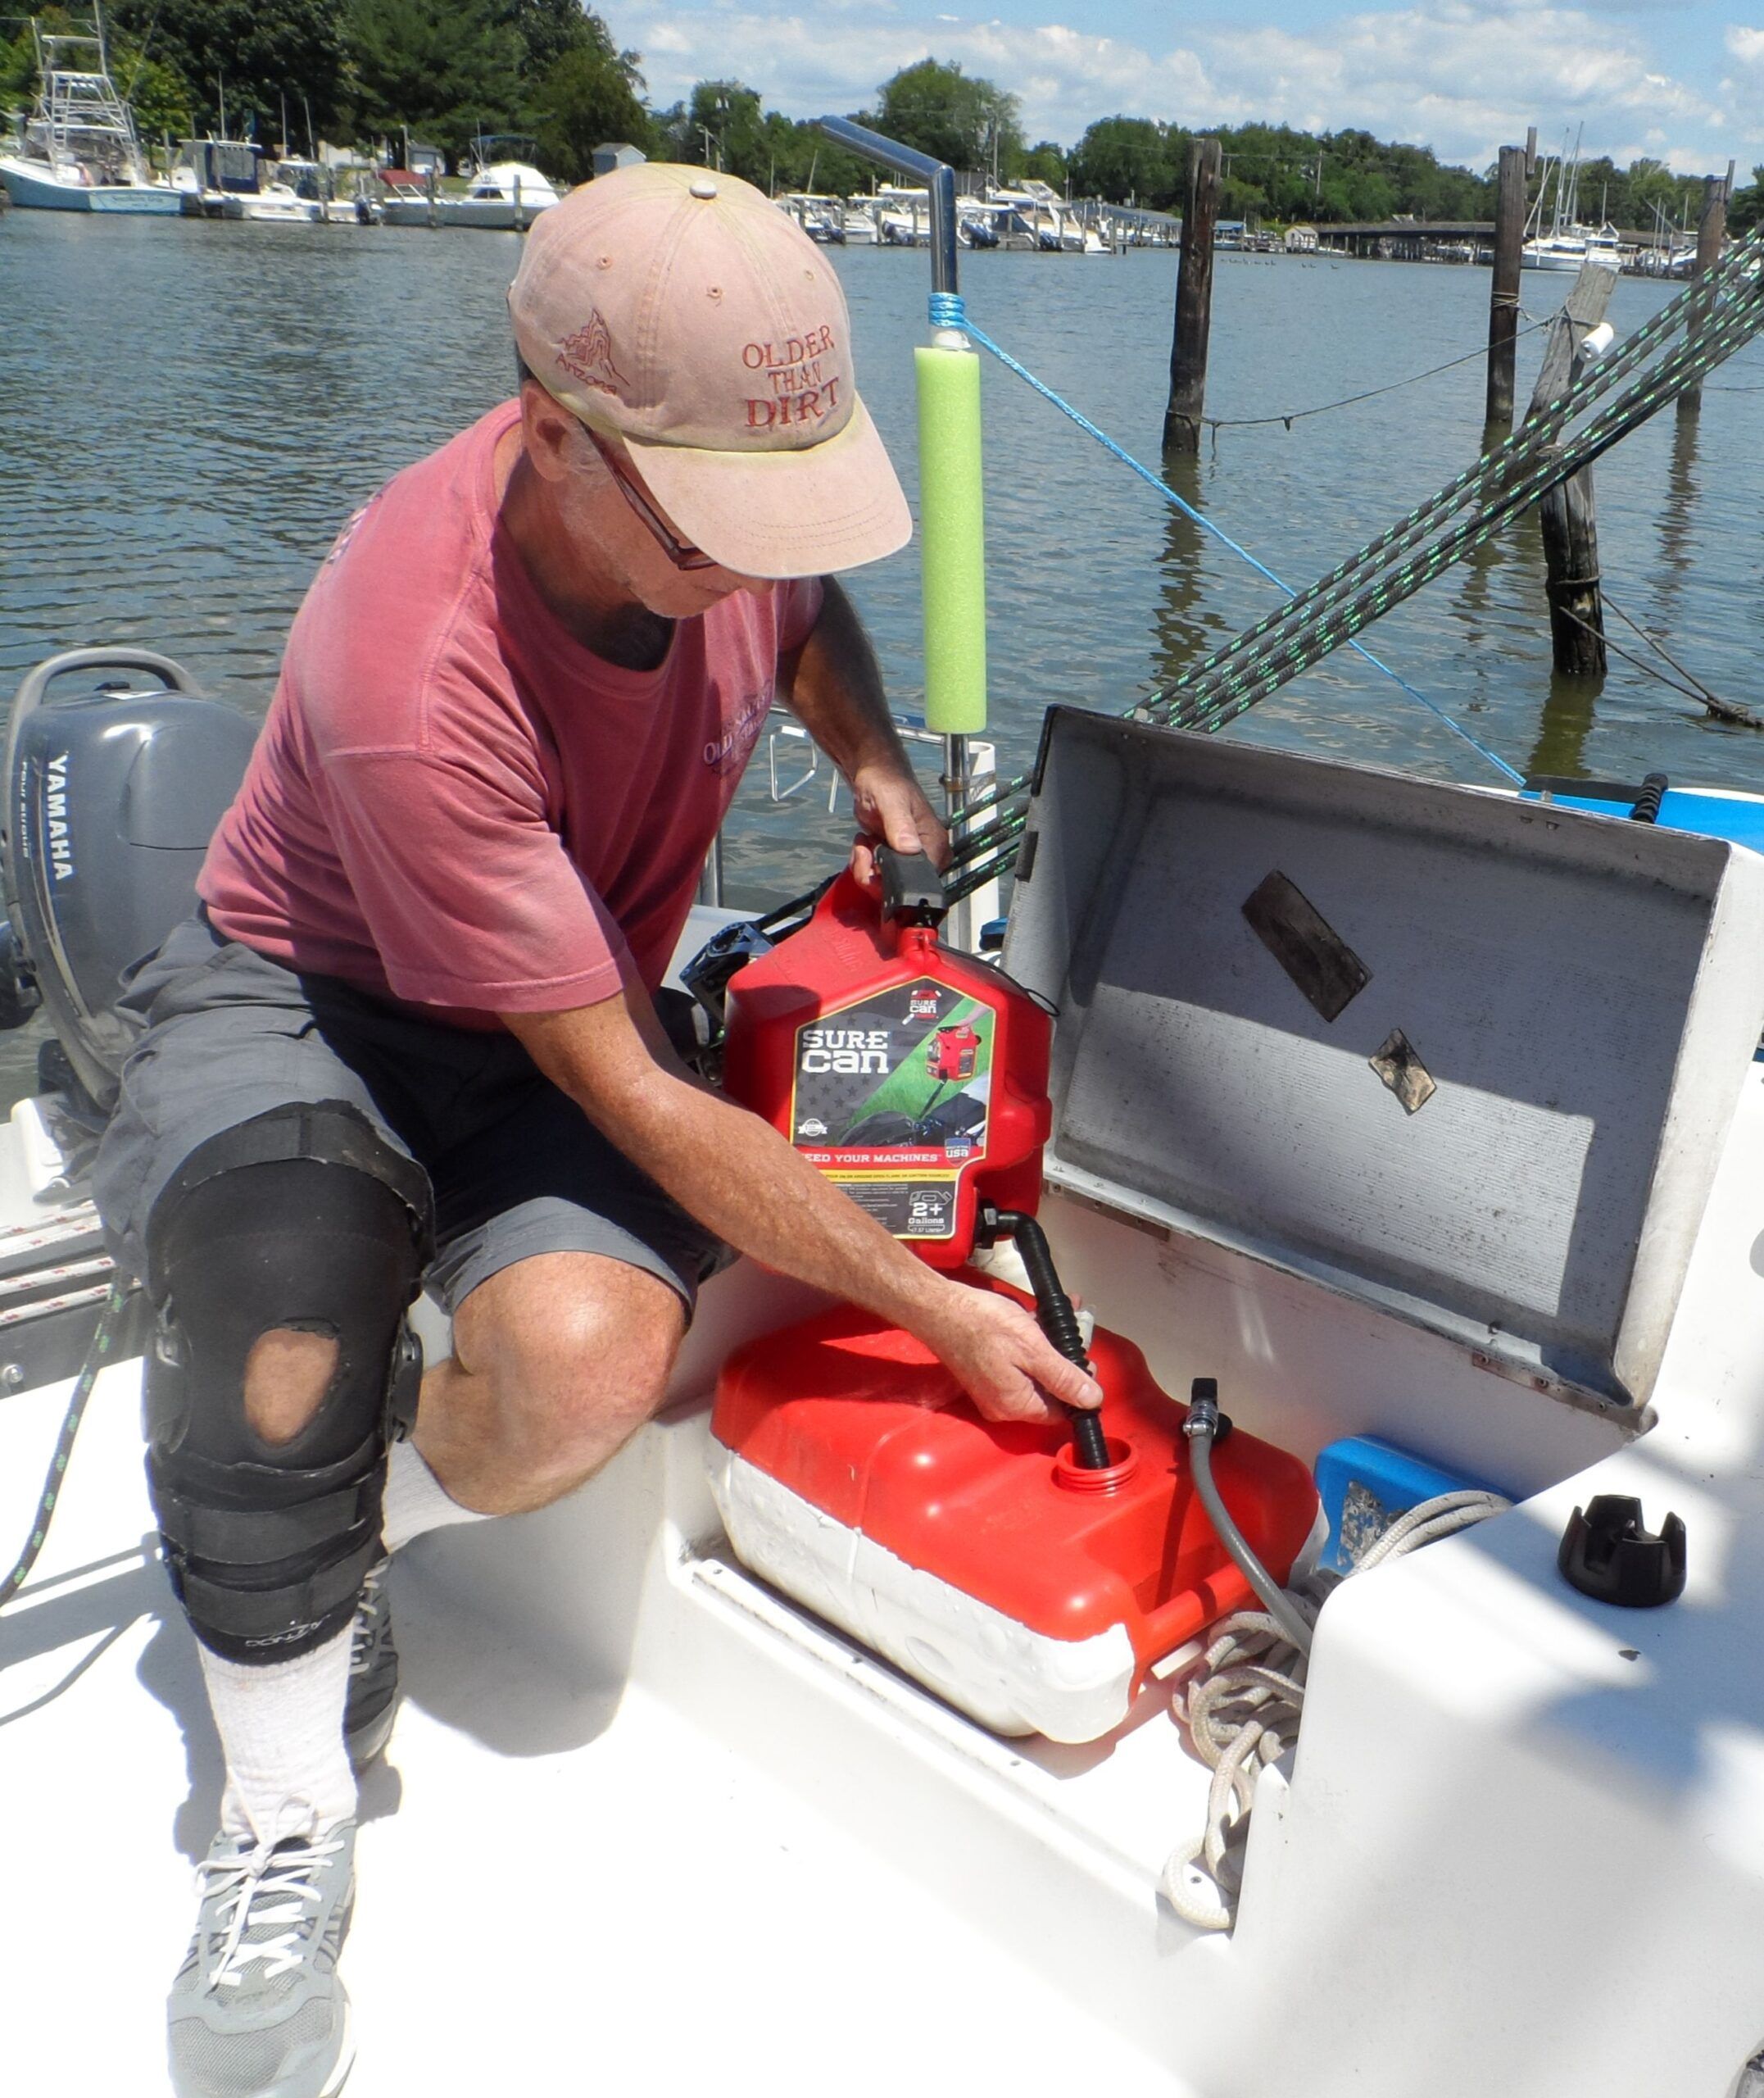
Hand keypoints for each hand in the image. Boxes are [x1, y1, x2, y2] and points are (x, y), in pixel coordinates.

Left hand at [849, 759, 949, 886]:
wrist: (873, 776)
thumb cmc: (886, 782)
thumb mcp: (891, 801)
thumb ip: (900, 825)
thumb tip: (910, 849)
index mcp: (935, 845)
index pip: (916, 882)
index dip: (889, 878)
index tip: (873, 857)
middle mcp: (927, 857)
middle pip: (898, 888)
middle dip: (873, 873)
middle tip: (864, 848)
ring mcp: (910, 860)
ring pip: (883, 885)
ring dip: (866, 867)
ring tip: (865, 841)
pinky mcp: (894, 861)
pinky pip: (877, 876)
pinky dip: (865, 864)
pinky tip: (865, 844)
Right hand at [916, 1282, 1102, 1426]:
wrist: (938, 1308)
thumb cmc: (985, 1325)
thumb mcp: (1033, 1349)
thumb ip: (1063, 1378)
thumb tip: (1093, 1401)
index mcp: (1016, 1405)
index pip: (1060, 1412)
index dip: (1078, 1390)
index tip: (1086, 1361)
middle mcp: (1003, 1406)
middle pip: (1047, 1394)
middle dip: (1064, 1365)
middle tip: (1074, 1335)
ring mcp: (991, 1391)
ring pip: (1032, 1377)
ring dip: (1048, 1351)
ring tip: (1060, 1321)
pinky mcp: (983, 1374)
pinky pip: (1016, 1367)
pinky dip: (1029, 1347)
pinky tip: (1036, 1322)